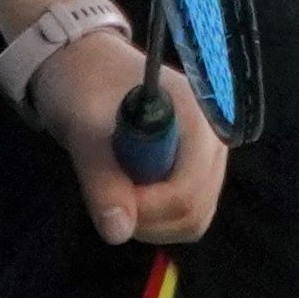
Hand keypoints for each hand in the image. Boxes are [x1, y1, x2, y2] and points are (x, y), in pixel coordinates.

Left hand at [30, 30, 226, 246]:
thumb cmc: (84, 87)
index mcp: (197, 119)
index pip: (188, 191)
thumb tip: (118, 234)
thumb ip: (103, 180)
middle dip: (149, 219)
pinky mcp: (198, 165)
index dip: (146, 208)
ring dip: (152, 221)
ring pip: (194, 216)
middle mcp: (214, 139)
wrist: (83, 64)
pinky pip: (188, 210)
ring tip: (118, 193)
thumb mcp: (83, 130)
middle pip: (196, 209)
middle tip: (109, 199)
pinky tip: (131, 192)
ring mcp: (209, 154)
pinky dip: (157, 215)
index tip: (107, 197)